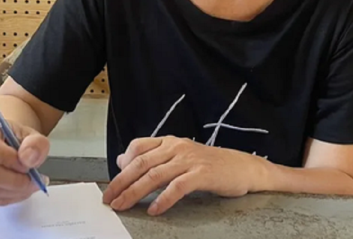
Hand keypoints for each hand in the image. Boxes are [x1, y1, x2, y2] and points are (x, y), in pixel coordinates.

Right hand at [0, 117, 49, 205]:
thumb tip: (29, 159)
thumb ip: (35, 143)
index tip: (28, 164)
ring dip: (17, 191)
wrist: (5, 141)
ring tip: (33, 184)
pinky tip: (23, 189)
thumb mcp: (30, 132)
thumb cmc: (15, 136)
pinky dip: (12, 197)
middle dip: (16, 180)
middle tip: (35, 179)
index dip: (9, 159)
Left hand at [102, 136, 262, 215]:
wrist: (243, 167)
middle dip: (122, 182)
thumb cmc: (210, 164)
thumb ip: (153, 157)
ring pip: (155, 175)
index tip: (112, 183)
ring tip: (123, 206)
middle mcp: (177, 147)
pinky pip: (178, 187)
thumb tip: (123, 160)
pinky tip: (154, 210)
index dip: (122, 164)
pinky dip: (164, 199)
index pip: (138, 147)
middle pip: (142, 163)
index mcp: (170, 142)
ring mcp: (190, 160)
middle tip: (109, 198)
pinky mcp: (202, 174)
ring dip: (135, 192)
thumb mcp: (179, 155)